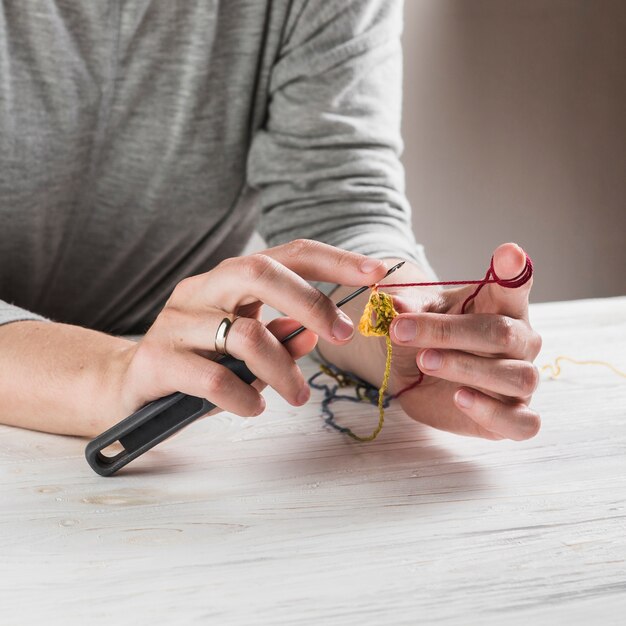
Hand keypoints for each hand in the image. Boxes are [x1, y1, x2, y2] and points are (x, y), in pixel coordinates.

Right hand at [116, 240, 387, 419]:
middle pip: (260, 272)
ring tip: (297, 397)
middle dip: (311, 301)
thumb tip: (314, 333)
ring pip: (243, 333)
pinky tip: (252, 408)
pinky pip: (212, 378)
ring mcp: (176, 322)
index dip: (335, 260)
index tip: (376, 273)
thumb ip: (279, 335)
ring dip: (282, 369)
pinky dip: (243, 396)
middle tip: (342, 335)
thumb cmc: (197, 362)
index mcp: (228, 280)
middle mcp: (201, 289)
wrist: (126, 385)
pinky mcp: (157, 360)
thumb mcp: (243, 346)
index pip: (287, 254)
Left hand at [387, 243, 541, 439]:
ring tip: (424, 361)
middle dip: (449, 331)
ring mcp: (519, 380)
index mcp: (501, 307)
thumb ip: (405, 308)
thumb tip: (393, 305)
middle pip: (504, 333)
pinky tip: (460, 399)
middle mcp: (520, 342)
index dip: (514, 271)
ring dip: (467, 369)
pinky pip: (522, 423)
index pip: (515, 286)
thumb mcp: (411, 314)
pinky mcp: (512, 417)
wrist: (416, 375)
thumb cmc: (424, 336)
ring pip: (517, 376)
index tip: (507, 254)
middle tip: (402, 330)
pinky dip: (494, 412)